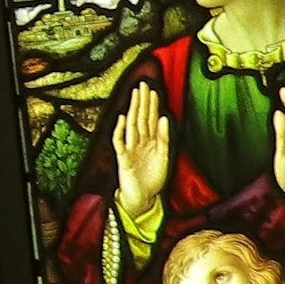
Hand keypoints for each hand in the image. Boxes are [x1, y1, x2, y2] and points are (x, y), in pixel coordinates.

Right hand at [113, 84, 171, 211]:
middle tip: (143, 85)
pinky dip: (120, 130)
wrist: (143, 198)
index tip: (153, 90)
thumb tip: (164, 118)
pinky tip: (123, 118)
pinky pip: (120, 142)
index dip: (152, 105)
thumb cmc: (152, 178)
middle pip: (140, 118)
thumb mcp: (163, 156)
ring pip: (132, 126)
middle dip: (142, 102)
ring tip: (135, 95)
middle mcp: (139, 142)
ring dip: (133, 110)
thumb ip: (163, 137)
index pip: (150, 119)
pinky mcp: (123, 159)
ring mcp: (130, 149)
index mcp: (149, 141)